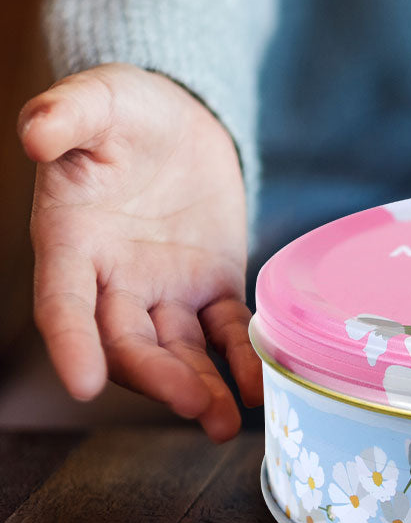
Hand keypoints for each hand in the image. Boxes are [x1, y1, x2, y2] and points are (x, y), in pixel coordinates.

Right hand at [19, 63, 261, 440]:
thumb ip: (66, 115)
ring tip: (227, 423)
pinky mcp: (212, 286)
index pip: (63, 305)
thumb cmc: (125, 110)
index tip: (83, 384)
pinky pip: (226, 331)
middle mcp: (114, 279)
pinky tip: (260, 387)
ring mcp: (165, 289)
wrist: (178, 116)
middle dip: (159, 378)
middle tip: (194, 405)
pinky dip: (241, 358)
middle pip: (129, 343)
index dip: (71, 345)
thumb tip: (36, 133)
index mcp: (72, 243)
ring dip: (201, 386)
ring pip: (179, 350)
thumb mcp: (98, 99)